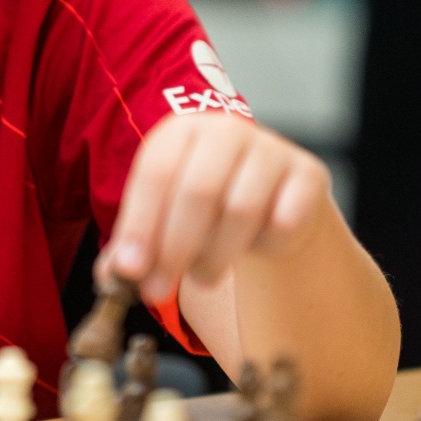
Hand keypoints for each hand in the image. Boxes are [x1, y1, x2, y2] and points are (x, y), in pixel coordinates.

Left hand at [100, 112, 333, 303]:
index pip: (156, 174)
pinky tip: (254, 248)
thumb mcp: (164, 217)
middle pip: (198, 191)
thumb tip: (112, 275)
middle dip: (174, 249)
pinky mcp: (308, 172)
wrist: (271, 199)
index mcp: (180, 131)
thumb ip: (135, 246)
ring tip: (201, 277)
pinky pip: (285, 220)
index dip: (140, 225)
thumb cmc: (205, 209)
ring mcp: (271, 148)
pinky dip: (266, 245)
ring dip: (215, 256)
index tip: (130, 271)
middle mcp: (226, 129)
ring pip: (241, 209)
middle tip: (157, 291)